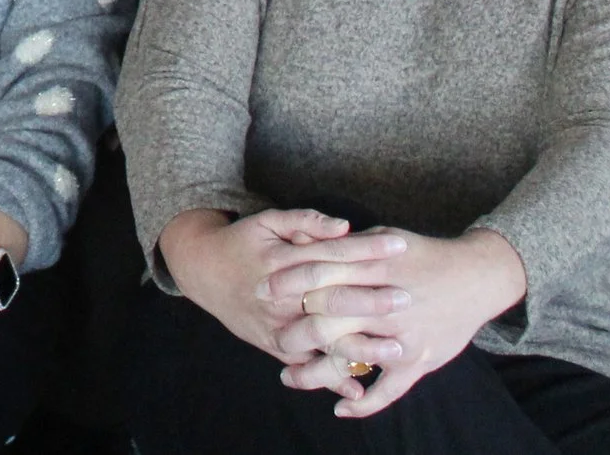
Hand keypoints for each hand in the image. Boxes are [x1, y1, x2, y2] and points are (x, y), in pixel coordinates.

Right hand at [161, 207, 398, 361]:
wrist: (201, 270)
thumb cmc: (242, 242)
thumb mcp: (266, 221)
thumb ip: (304, 221)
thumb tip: (343, 227)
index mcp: (282, 259)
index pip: (333, 253)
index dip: (368, 248)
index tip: (401, 245)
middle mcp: (280, 295)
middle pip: (331, 298)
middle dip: (371, 299)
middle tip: (407, 297)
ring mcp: (276, 323)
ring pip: (321, 337)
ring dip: (359, 345)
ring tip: (396, 348)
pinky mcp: (272, 344)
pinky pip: (305, 364)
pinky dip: (330, 378)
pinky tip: (359, 388)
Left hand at [267, 227, 526, 416]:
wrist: (478, 276)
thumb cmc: (422, 254)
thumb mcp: (381, 237)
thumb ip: (342, 244)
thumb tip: (298, 236)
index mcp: (373, 269)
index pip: (321, 277)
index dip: (288, 285)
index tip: (261, 292)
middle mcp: (385, 304)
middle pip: (329, 321)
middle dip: (295, 333)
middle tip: (272, 339)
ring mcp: (403, 336)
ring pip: (351, 358)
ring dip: (317, 373)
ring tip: (289, 377)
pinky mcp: (421, 360)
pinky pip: (390, 389)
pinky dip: (365, 403)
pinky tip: (341, 408)